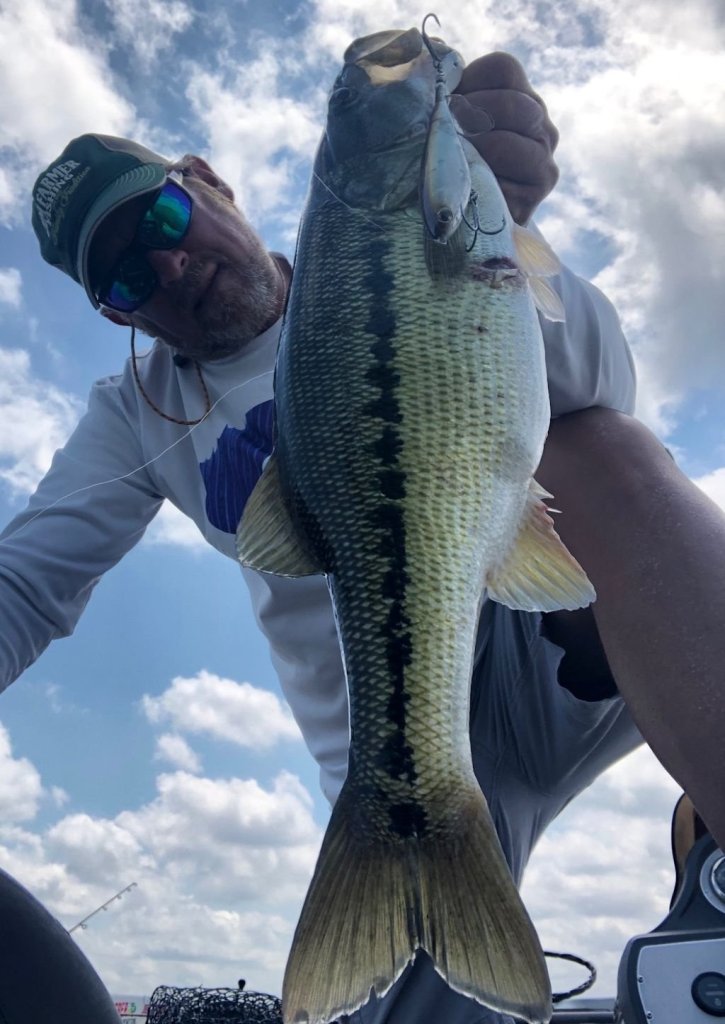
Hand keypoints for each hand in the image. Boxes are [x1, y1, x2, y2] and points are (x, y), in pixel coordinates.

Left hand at [450, 52, 558, 224]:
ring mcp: (543, 157)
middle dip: (471, 117)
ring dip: (475, 151)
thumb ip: (449, 97)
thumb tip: (433, 78)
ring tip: (455, 160)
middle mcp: (540, 123)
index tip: (447, 103)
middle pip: (512, 103)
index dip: (471, 81)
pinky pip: (509, 180)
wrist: (467, 216)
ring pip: (510, 142)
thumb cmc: (452, 163)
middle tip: (448, 133)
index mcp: (521, 95)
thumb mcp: (451, 124)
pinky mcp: (537, 191)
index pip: (504, 68)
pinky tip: (469, 186)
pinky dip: (483, 181)